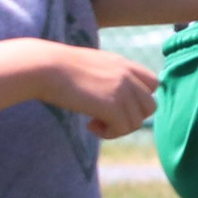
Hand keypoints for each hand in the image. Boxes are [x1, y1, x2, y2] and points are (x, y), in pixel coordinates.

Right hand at [36, 44, 160, 139]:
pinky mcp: (112, 105)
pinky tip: (90, 125)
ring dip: (118, 128)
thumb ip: (110, 77)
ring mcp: (122, 89)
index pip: (153, 84)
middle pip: (150, 107)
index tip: (118, 104)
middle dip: (131, 117)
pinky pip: (123, 128)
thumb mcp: (92, 66)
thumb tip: (113, 100)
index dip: (139, 99)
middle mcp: (128, 75)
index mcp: (124, 64)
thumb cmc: (59, 68)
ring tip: (95, 122)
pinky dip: (109, 133)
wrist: (45, 67)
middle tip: (107, 118)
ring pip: (137, 122)